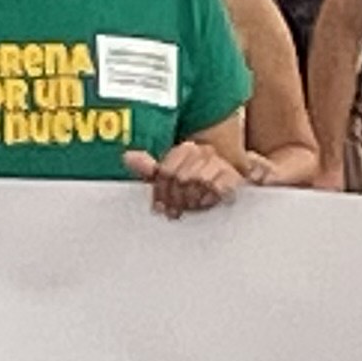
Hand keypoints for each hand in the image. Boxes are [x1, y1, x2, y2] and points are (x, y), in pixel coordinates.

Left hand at [128, 143, 243, 217]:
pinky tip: (207, 202)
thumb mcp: (170, 180)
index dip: (161, 191)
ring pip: (199, 180)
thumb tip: (127, 156)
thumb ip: (149, 169)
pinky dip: (210, 197)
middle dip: (176, 198)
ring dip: (193, 199)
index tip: (160, 207)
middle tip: (176, 211)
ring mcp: (220, 163)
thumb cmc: (196, 188)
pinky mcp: (234, 177)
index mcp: (185, 149)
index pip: (165, 170)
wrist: (230, 190)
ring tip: (192, 206)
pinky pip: (218, 186)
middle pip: (180, 176)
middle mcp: (203, 151)